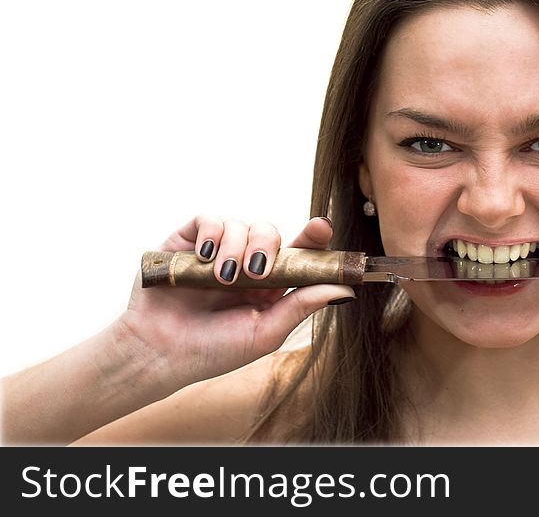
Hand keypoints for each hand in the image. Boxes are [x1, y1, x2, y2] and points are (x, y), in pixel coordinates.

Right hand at [118, 215, 352, 391]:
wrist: (159, 354)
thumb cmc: (213, 350)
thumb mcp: (264, 333)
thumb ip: (300, 306)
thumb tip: (344, 288)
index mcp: (271, 283)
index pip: (298, 251)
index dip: (313, 237)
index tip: (321, 227)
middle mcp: (246, 262)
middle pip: (270, 232)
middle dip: (266, 245)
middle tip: (256, 271)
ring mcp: (217, 250)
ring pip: (240, 225)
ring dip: (235, 248)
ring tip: (222, 279)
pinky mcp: (188, 242)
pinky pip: (207, 220)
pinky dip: (210, 232)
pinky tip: (205, 254)